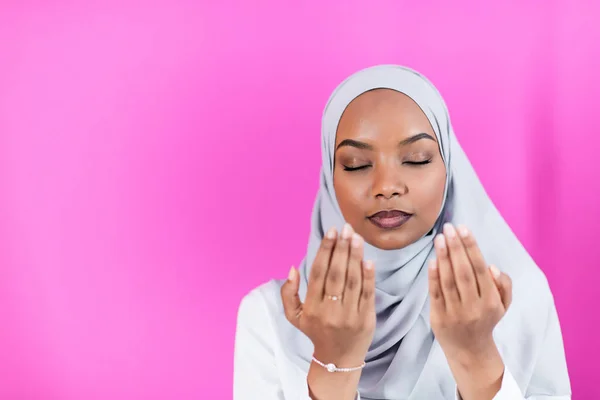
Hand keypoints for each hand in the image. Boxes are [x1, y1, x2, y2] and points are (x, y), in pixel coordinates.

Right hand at [281, 223, 375, 399]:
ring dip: (355, 256)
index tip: (331, 232)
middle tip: (345, 228)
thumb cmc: (316, 331)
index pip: (318, 273)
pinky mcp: (366, 319)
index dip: (325, 251)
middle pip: (336, 274)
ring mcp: (349, 315)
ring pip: (352, 281)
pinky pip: (367, 294)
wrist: (338, 359)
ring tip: (356, 237)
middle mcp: (330, 310)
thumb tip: (292, 268)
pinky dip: (368, 276)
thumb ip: (288, 293)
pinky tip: (368, 259)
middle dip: (341, 248)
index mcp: (312, 307)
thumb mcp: (295, 316)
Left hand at [428, 223, 511, 399]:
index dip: (471, 247)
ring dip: (443, 257)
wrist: (469, 350)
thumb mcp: (503, 305)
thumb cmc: (486, 319)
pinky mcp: (439, 317)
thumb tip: (492, 267)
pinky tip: (432, 260)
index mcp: (491, 302)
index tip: (464, 229)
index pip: (480, 269)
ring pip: (449, 281)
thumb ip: (504, 285)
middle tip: (449, 228)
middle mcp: (474, 307)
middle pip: (464, 272)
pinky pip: (436, 293)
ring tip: (439, 238)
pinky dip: (434, 276)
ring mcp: (455, 313)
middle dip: (456, 248)